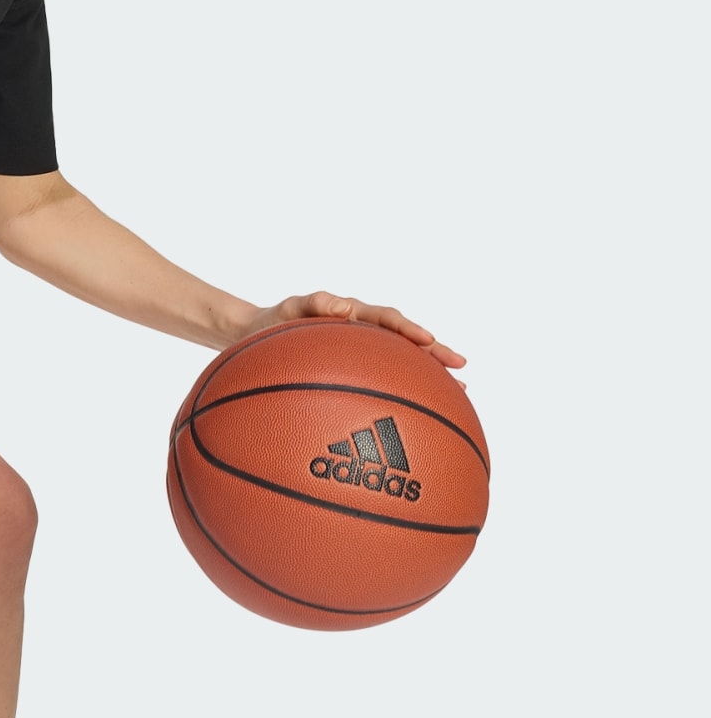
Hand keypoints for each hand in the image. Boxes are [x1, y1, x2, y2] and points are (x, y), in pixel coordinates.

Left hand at [239, 290, 465, 377]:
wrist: (256, 335)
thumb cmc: (273, 321)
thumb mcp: (290, 308)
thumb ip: (313, 303)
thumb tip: (340, 305)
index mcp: (353, 315)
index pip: (388, 319)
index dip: (410, 330)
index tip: (429, 341)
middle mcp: (364, 333)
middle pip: (406, 343)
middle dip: (435, 353)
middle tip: (461, 367)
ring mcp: (362, 353)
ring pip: (402, 363)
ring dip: (429, 375)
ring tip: (459, 391)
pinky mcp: (355, 370)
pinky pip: (383, 380)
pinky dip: (403, 392)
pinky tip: (419, 414)